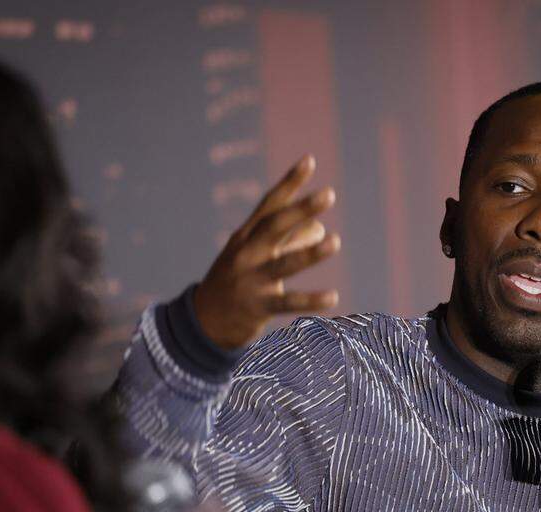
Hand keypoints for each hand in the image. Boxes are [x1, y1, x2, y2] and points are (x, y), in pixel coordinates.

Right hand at [195, 154, 341, 348]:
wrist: (204, 322)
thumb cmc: (236, 281)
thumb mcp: (256, 256)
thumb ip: (289, 240)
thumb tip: (321, 228)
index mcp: (246, 236)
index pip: (269, 204)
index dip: (289, 183)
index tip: (309, 160)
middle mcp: (247, 253)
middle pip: (275, 227)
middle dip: (301, 210)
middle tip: (329, 194)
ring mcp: (251, 280)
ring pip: (284, 264)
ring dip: (310, 253)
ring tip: (335, 241)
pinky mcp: (258, 307)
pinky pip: (288, 303)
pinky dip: (311, 300)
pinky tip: (333, 297)